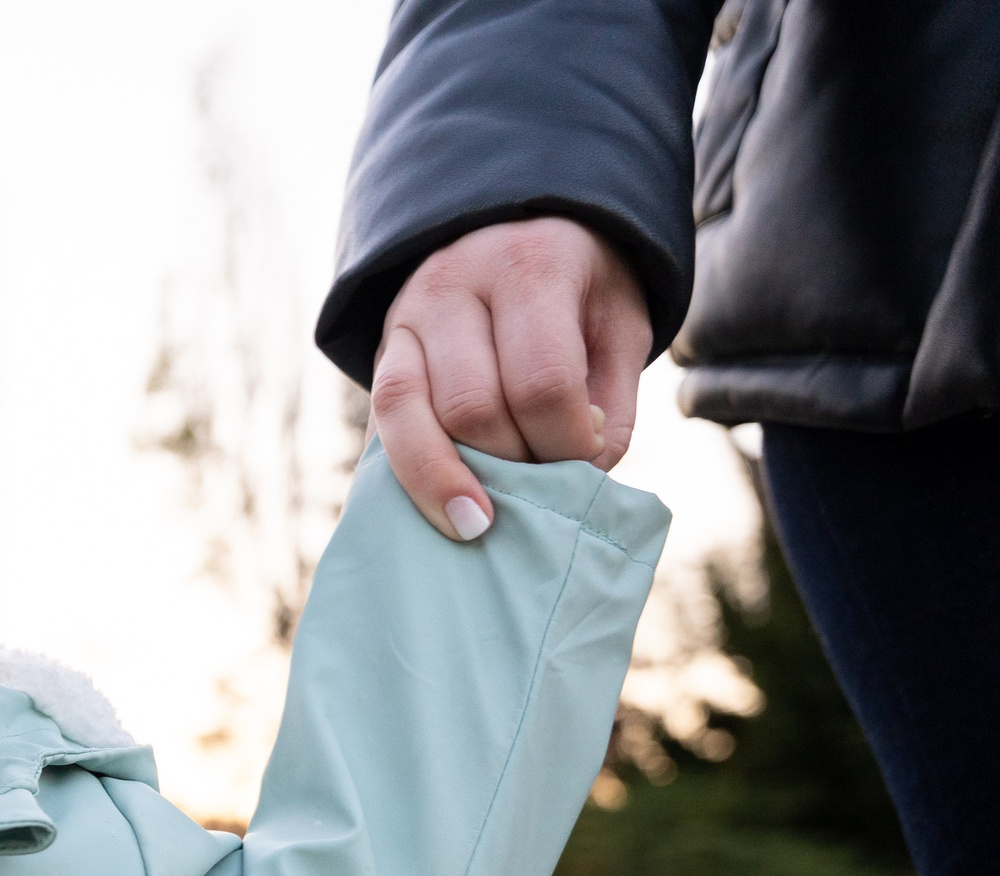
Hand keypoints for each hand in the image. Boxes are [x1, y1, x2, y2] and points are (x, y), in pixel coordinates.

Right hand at [370, 217, 651, 539]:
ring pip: (409, 415)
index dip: (565, 443)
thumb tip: (574, 475)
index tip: (585, 463)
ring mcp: (406, 317)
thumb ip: (609, 402)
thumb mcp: (618, 325)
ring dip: (445, 480)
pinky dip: (410, 470)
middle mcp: (455, 285)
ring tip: (477, 524)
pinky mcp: (381, 351)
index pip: (541, 382)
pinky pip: (382, 421)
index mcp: (531, 268)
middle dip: (511, 464)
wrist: (510, 227)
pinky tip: (437, 502)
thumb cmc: (578, 288)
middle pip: (472, 406)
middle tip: (541, 484)